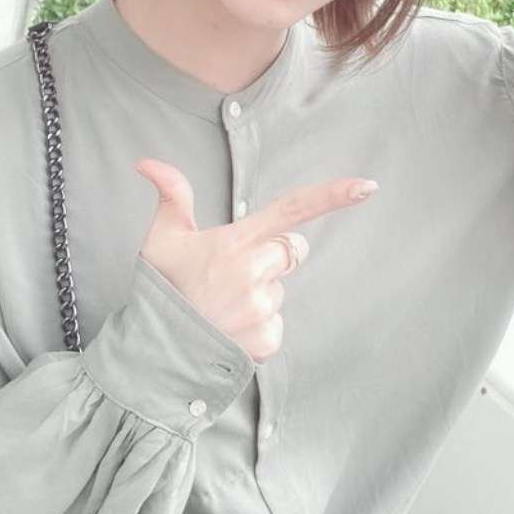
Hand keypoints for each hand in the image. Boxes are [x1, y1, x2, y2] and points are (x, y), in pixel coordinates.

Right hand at [135, 159, 377, 363]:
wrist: (153, 351)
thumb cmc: (162, 290)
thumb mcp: (162, 239)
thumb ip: (171, 196)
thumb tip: (146, 161)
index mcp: (235, 242)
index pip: (292, 210)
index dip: (332, 196)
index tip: (367, 186)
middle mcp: (253, 272)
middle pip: (292, 250)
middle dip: (273, 257)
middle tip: (232, 272)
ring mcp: (261, 308)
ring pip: (281, 289)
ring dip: (260, 294)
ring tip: (223, 305)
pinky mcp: (266, 339)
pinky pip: (276, 324)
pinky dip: (257, 327)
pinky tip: (230, 329)